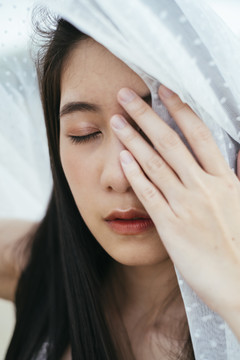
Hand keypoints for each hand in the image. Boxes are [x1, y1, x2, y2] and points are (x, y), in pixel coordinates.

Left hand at [110, 85, 239, 337]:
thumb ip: (237, 175)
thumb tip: (236, 154)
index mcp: (225, 179)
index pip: (199, 134)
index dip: (180, 109)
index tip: (163, 91)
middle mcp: (204, 186)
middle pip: (170, 141)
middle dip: (146, 115)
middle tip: (125, 94)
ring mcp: (185, 205)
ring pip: (155, 163)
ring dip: (133, 139)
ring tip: (116, 120)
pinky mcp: (171, 225)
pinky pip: (149, 193)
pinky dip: (135, 173)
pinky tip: (121, 157)